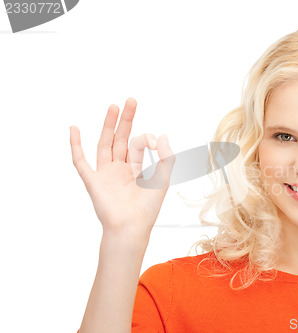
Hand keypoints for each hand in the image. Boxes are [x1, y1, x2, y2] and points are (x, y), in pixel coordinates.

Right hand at [70, 98, 174, 236]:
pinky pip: (81, 161)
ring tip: (113, 106)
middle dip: (126, 120)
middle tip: (131, 101)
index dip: (147, 139)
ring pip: (105, 144)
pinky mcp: (92, 180)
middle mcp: (120, 169)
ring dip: (108, 125)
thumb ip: (167, 157)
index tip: (155, 142)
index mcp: (136, 170)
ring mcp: (105, 174)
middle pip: (120, 139)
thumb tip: (162, 135)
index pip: (139, 145)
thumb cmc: (147, 208)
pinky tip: (74, 129)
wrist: (131, 226)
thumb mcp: (163, 179)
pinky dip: (76, 145)